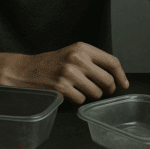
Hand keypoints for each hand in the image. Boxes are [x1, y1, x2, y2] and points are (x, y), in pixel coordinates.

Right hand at [5, 42, 128, 104]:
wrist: (25, 70)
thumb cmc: (52, 64)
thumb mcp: (73, 54)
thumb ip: (92, 61)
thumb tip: (116, 78)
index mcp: (82, 48)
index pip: (112, 62)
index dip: (121, 76)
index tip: (124, 84)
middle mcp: (77, 59)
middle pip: (107, 80)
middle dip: (108, 89)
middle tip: (102, 90)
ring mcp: (69, 74)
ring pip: (96, 93)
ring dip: (91, 95)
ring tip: (79, 89)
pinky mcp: (61, 87)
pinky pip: (81, 101)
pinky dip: (77, 100)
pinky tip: (68, 93)